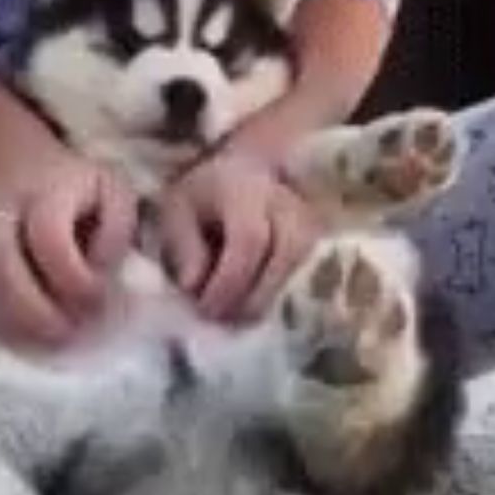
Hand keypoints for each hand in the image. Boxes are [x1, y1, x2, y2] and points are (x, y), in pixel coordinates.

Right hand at [0, 130, 135, 345]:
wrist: (15, 160)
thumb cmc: (74, 187)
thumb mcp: (112, 193)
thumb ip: (116, 232)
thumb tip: (100, 273)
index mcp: (44, 191)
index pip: (49, 237)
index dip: (74, 277)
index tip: (97, 300)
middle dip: (32, 311)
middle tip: (64, 335)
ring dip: (4, 323)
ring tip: (39, 343)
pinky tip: (11, 338)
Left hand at [160, 153, 320, 321]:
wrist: (234, 176)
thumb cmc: (202, 198)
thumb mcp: (177, 215)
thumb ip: (184, 248)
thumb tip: (194, 286)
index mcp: (245, 188)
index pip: (249, 238)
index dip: (229, 280)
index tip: (205, 308)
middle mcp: (285, 199)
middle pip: (288, 251)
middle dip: (254, 294)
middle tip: (223, 318)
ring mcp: (308, 216)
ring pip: (304, 264)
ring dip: (269, 298)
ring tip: (236, 317)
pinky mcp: (317, 237)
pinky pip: (310, 272)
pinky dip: (280, 296)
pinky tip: (253, 309)